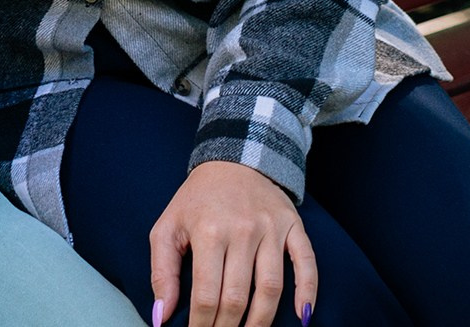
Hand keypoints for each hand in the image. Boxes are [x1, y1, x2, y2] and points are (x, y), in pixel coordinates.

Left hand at [150, 161, 316, 326]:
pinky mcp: (293, 226)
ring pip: (271, 287)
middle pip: (238, 297)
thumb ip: (162, 272)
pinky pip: (306, 264)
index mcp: (208, 231)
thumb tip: (161, 316)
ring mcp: (271, 229)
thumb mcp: (167, 227)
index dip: (202, 324)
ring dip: (262, 321)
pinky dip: (308, 292)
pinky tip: (301, 317)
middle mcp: (242, 230)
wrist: (234, 158)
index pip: (207, 294)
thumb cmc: (197, 200)